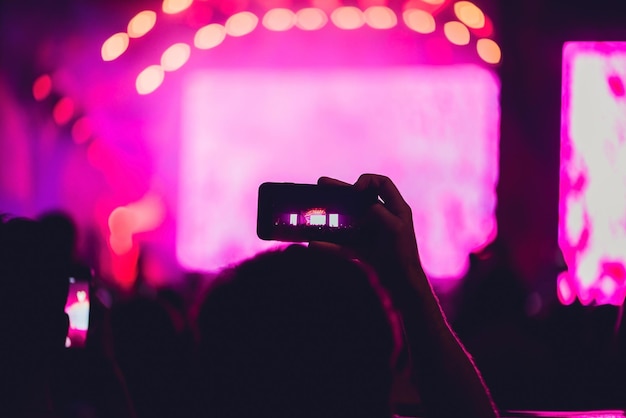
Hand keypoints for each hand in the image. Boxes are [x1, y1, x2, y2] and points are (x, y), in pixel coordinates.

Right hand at [314, 174, 425, 296]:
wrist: (404, 286)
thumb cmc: (405, 256)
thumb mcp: (395, 229)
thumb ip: (379, 214)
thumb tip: (363, 214)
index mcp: (396, 208)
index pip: (382, 183)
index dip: (368, 180)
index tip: (354, 190)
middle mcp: (384, 218)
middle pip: (360, 198)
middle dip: (341, 190)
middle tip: (322, 184)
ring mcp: (372, 234)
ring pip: (348, 219)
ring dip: (332, 214)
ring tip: (315, 209)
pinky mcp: (364, 250)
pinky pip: (343, 244)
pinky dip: (330, 245)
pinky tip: (315, 245)